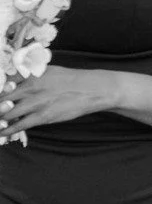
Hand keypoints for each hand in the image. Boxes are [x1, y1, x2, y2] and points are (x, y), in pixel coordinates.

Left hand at [0, 65, 114, 143]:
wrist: (90, 89)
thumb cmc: (70, 80)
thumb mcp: (48, 71)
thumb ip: (30, 76)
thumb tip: (14, 82)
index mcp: (30, 75)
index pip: (4, 84)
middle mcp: (30, 87)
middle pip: (2, 99)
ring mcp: (36, 102)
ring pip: (8, 113)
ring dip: (0, 119)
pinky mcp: (43, 116)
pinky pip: (19, 125)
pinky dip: (8, 129)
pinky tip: (2, 132)